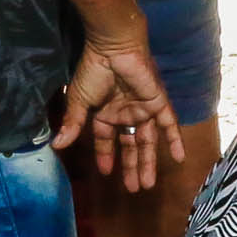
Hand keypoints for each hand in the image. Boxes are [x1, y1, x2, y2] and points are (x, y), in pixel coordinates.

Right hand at [61, 38, 174, 190]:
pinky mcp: (158, 102)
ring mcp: (143, 108)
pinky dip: (175, 141)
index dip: (106, 155)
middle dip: (131, 167)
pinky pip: (169, 125)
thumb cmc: (94, 71)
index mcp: (106, 112)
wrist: (113, 47)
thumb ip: (73, 123)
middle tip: (133, 188)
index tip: (106, 172)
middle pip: (130, 145)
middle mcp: (126, 112)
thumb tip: (57, 145)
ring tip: (147, 184)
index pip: (106, 140)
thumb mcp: (80, 100)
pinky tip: (179, 158)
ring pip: (148, 141)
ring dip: (148, 162)